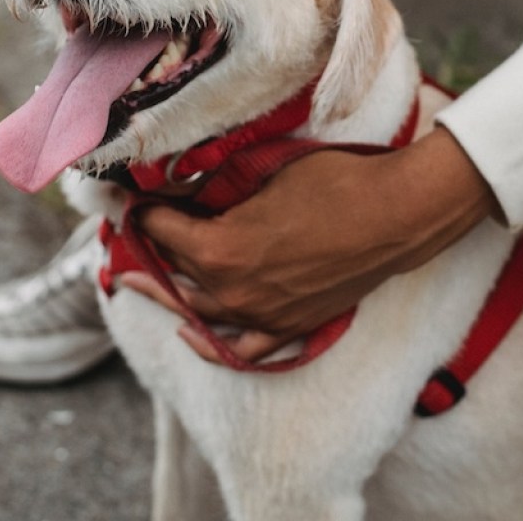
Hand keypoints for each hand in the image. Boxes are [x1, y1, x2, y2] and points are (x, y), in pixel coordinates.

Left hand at [119, 127, 499, 364]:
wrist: (393, 215)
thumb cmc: (333, 183)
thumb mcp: (266, 174)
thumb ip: (219, 188)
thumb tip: (186, 188)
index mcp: (219, 249)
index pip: (161, 230)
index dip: (142, 209)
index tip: (131, 198)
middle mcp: (232, 291)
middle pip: (172, 273)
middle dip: (147, 250)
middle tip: (129, 235)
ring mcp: (261, 315)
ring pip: (197, 310)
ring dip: (169, 291)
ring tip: (145, 278)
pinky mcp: (290, 327)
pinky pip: (241, 349)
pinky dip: (211, 342)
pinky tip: (192, 332)